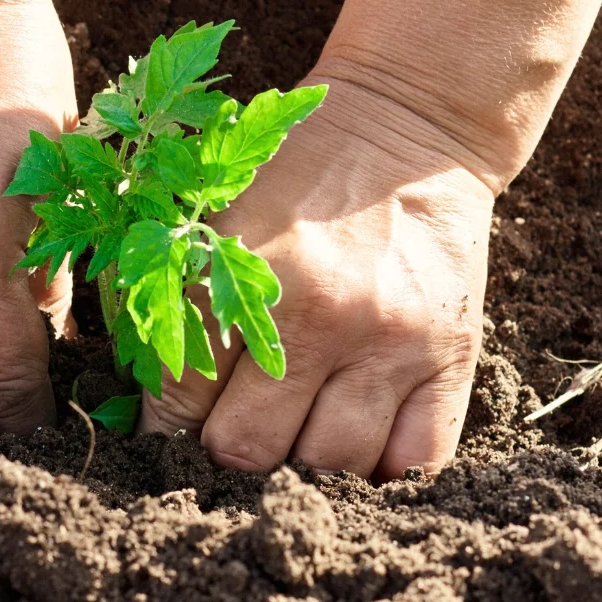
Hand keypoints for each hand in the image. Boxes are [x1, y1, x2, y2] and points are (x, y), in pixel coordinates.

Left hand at [139, 76, 493, 478]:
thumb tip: (149, 403)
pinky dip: (383, 475)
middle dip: (228, 452)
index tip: (168, 434)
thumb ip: (178, 297)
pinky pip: (417, 462)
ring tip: (297, 433)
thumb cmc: (296, 172)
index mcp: (245, 274)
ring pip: (331, 466)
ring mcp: (393, 343)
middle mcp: (321, 316)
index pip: (178, 401)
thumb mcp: (218, 212)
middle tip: (233, 430)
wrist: (410, 126)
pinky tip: (359, 448)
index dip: (162, 431)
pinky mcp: (453, 357)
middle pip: (249, 449)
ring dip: (304, 463)